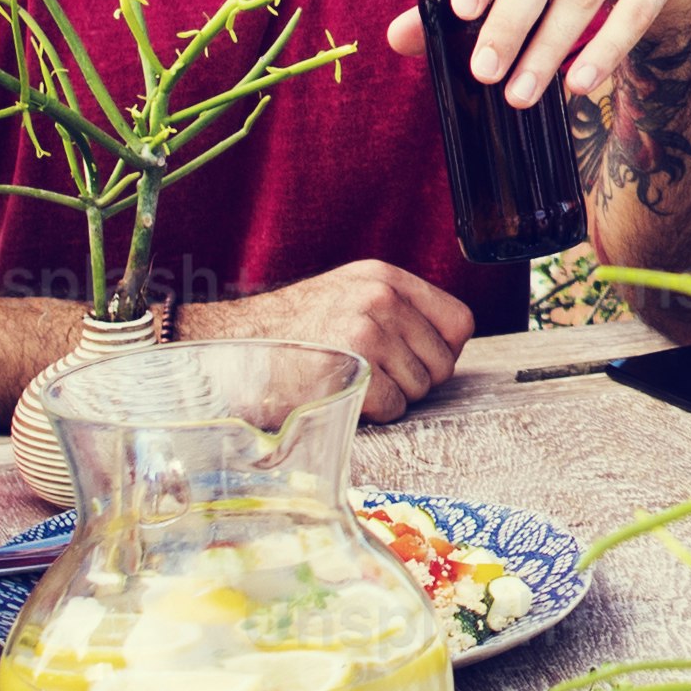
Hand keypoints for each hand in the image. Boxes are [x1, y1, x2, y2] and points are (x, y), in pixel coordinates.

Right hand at [198, 259, 475, 424]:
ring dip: (391, 398)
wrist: (230, 349)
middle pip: (443, 362)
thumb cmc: (288, 332)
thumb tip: (444, 344)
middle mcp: (381, 299)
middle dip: (415, 381)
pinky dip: (372, 412)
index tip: (420, 362)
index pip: (460, 320)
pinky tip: (343, 395)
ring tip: (352, 382)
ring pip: (419, 389)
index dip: (445, 350)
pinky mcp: (354, 369)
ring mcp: (367, 333)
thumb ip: (395, 309)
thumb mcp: (345, 296)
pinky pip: (394, 408)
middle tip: (376, 378)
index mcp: (384, 278)